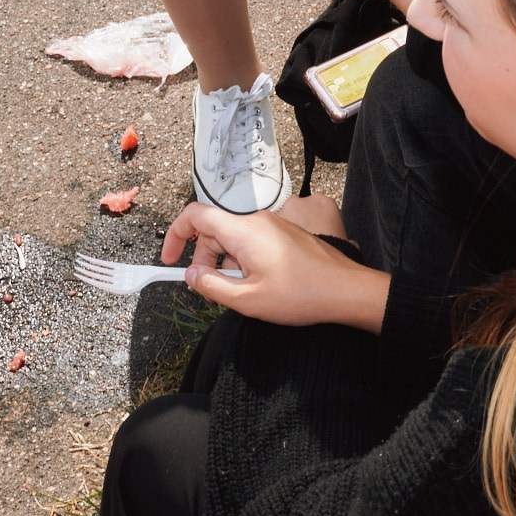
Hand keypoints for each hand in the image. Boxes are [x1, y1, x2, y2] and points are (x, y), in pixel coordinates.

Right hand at [163, 201, 389, 331]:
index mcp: (244, 229)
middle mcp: (258, 219)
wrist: (346, 291)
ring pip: (234, 238)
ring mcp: (274, 224)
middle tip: (210, 291)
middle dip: (204, 259)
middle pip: (215, 230)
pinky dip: (245, 260)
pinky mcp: (286, 234)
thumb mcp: (247, 300)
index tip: (169, 261)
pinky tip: (259, 285)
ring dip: (227, 264)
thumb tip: (192, 276)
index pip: (196, 215)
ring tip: (242, 292)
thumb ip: (212, 287)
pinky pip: (253, 241)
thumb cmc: (300, 295)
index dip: (175, 235)